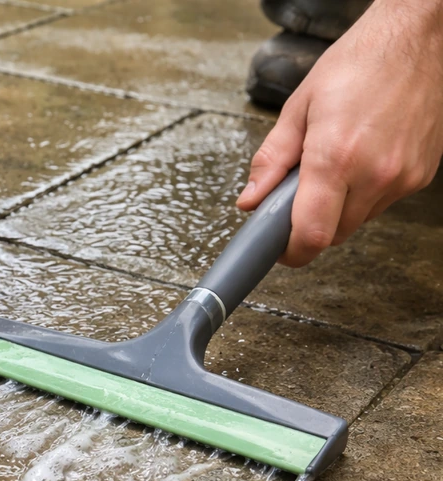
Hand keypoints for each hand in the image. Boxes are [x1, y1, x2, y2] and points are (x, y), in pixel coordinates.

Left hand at [237, 0, 442, 266]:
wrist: (415, 38)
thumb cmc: (358, 63)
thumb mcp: (298, 108)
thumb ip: (271, 161)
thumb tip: (250, 200)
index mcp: (335, 158)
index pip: (311, 235)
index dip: (290, 251)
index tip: (278, 249)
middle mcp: (374, 174)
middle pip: (332, 234)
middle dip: (309, 224)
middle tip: (297, 194)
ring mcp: (402, 177)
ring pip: (357, 221)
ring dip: (338, 209)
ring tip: (332, 166)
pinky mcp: (421, 175)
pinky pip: (382, 203)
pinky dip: (364, 194)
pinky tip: (361, 159)